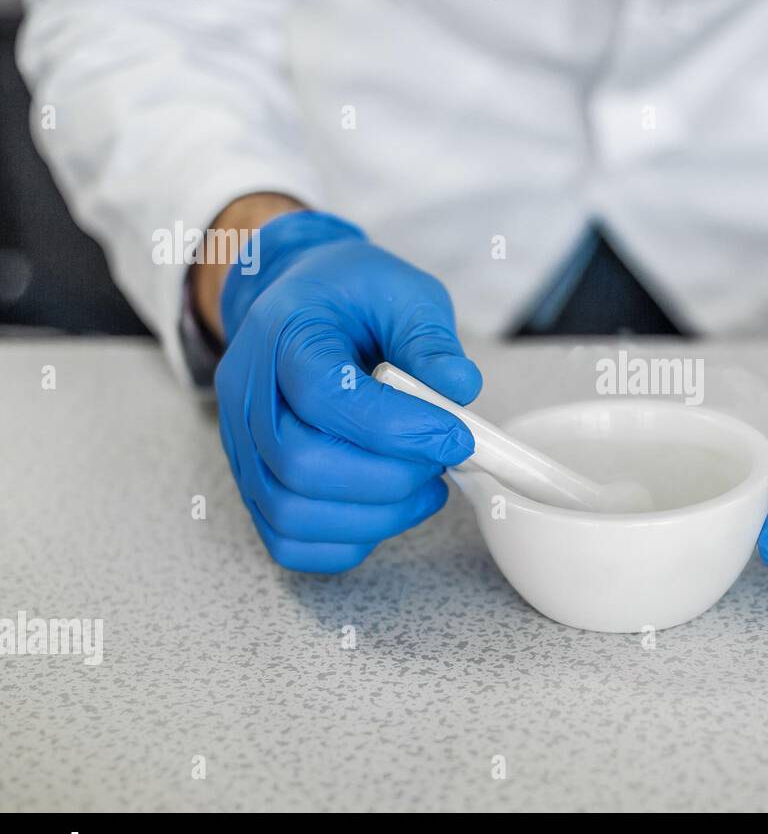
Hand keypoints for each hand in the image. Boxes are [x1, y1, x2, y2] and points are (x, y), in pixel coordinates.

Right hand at [214, 210, 479, 572]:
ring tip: (425, 487)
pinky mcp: (254, 481)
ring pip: (292, 511)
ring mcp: (242, 444)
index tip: (457, 435)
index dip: (398, 427)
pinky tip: (390, 509)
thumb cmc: (351, 296)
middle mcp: (249, 394)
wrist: (298, 299)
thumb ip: (429, 339)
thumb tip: (460, 389)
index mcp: (284, 333)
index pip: (324, 396)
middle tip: (440, 460)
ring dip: (375, 514)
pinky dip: (346, 540)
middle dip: (390, 477)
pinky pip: (287, 539)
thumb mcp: (403, 293)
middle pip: (301, 464)